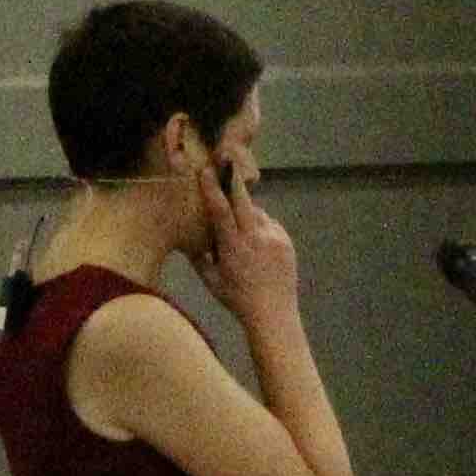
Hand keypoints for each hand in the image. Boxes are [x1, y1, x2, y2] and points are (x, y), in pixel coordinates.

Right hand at [192, 159, 300, 326]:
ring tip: (238, 229)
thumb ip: (199, 256)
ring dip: (246, 212)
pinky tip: (255, 243)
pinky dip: (260, 227)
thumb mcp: (210, 279)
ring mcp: (276, 239)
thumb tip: (188, 239)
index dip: (213, 189)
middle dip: (233, 182)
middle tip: (225, 162)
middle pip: (244, 201)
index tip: (206, 171)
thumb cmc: (236, 299)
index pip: (221, 211)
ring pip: (257, 213)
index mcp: (234, 247)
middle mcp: (256, 238)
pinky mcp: (287, 242)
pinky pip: (270, 225)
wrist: (274, 313)